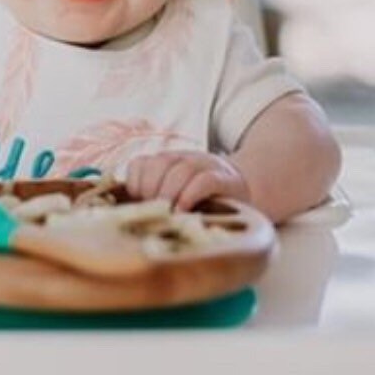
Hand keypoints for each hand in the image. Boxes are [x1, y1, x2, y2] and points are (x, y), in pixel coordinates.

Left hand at [124, 150, 250, 211]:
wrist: (246, 194)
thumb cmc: (203, 203)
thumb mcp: (175, 196)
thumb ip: (153, 200)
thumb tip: (127, 216)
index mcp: (168, 163)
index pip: (142, 163)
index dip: (135, 182)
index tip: (138, 203)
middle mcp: (186, 159)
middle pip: (161, 163)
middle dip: (151, 188)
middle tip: (152, 211)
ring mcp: (208, 166)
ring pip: (182, 169)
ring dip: (170, 192)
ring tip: (168, 213)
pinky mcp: (227, 180)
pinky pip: (205, 180)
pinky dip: (190, 194)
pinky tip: (184, 210)